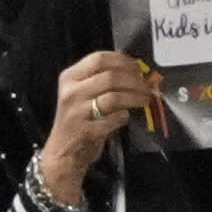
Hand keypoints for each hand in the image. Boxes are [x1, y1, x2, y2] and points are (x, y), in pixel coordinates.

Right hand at [33, 46, 159, 198]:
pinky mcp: (87, 130)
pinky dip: (125, 116)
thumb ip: (102, 80)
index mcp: (69, 77)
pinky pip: (115, 118)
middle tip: (147, 87)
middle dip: (134, 81)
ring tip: (145, 100)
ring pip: (114, 97)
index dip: (123, 61)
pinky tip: (126, 117)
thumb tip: (136, 73)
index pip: (99, 59)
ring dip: (135, 97)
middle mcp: (71, 91)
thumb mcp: (82, 94)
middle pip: (110, 76)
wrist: (64, 152)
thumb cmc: (78, 119)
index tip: (138, 68)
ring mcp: (77, 112)